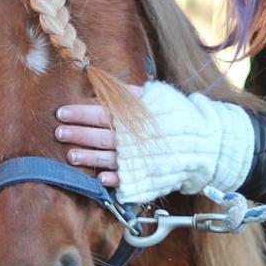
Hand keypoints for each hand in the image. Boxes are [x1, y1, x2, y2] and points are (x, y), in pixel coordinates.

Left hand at [56, 81, 254, 205]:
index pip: (100, 112)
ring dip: (86, 158)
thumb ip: (130, 94)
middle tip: (58, 133)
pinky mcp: (147, 178)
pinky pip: (125, 181)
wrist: (207, 145)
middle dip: (76, 134)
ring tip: (70, 156)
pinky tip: (99, 178)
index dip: (78, 113)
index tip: (61, 113)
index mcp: (135, 117)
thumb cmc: (180, 117)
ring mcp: (140, 161)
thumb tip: (104, 85)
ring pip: (107, 159)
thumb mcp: (158, 96)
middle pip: (99, 136)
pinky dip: (112, 180)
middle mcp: (135, 139)